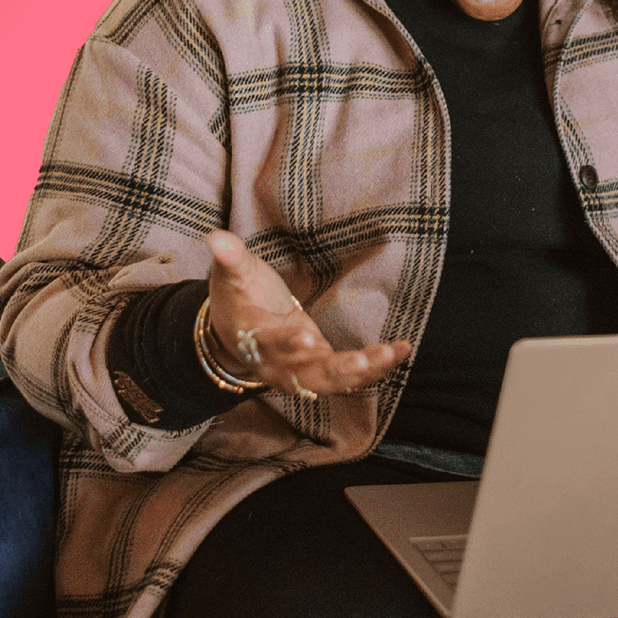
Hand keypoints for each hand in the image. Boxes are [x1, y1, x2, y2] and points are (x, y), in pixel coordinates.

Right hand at [201, 229, 410, 397]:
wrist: (236, 337)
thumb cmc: (238, 301)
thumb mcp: (231, 277)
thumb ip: (230, 258)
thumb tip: (216, 237)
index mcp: (255, 339)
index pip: (270, 344)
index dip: (286, 344)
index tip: (304, 338)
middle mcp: (279, 364)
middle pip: (307, 375)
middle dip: (336, 370)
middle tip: (363, 362)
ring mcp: (302, 370)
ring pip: (333, 380)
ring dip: (364, 372)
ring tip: (391, 354)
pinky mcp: (322, 368)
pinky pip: (350, 375)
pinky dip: (376, 367)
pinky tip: (401, 351)